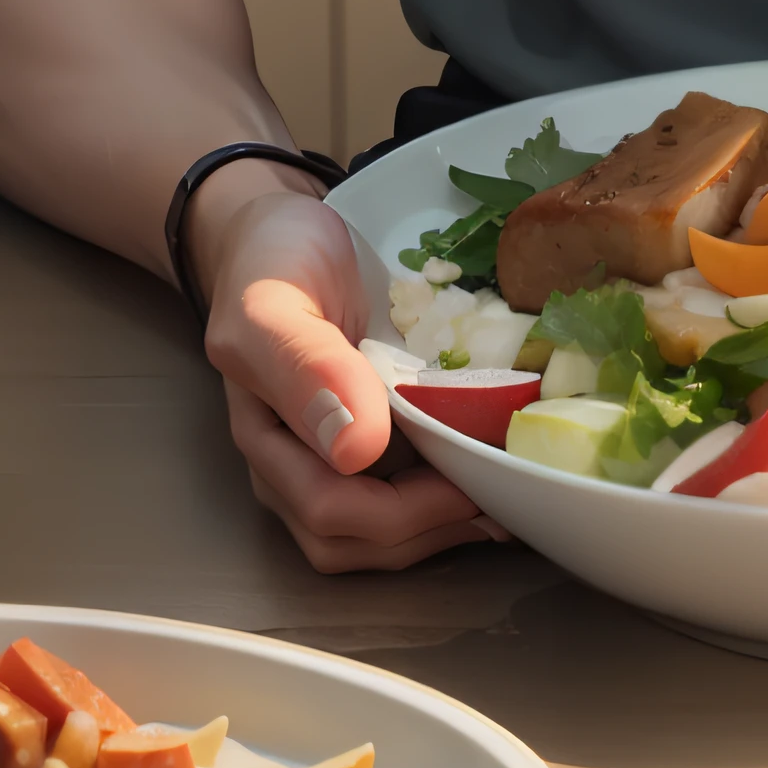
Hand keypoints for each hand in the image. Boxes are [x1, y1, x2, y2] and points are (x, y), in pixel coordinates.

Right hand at [197, 178, 508, 573]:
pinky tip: (482, 470)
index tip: (471, 484)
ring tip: (499, 498)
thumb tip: (354, 451)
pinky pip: (395, 485)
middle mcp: (292, 461)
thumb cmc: (272, 260)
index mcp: (267, 439)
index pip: (330, 512)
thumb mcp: (274, 301)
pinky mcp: (360, 431)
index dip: (404, 515)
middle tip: (500, 499)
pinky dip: (440, 493)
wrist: (278, 229)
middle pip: (354, 538)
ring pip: (375, 529)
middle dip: (427, 531)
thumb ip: (305, 368)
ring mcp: (326, 450)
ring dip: (437, 526)